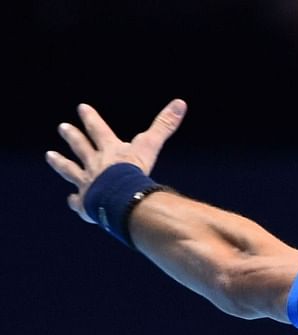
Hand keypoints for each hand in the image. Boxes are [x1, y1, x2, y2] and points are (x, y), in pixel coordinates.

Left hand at [45, 99, 186, 221]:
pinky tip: (72, 201)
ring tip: (50, 156)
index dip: (90, 118)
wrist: (121, 198)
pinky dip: (74, 201)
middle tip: (62, 127)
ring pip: (70, 171)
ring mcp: (87, 183)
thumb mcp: (150, 145)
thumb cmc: (135, 171)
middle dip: (72, 136)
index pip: (98, 130)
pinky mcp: (86, 203)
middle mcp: (94, 164)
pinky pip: (78, 202)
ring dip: (60, 163)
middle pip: (80, 147)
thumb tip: (180, 102)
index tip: (81, 107)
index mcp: (109, 151)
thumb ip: (164, 125)